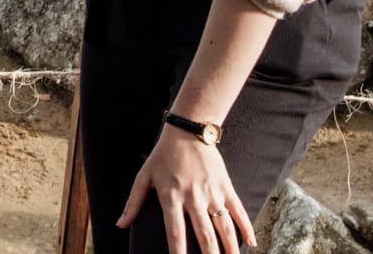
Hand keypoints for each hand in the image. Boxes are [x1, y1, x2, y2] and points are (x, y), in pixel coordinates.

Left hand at [119, 128, 255, 253]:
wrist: (187, 130)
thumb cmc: (163, 155)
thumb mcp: (143, 176)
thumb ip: (133, 203)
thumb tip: (120, 224)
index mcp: (171, 196)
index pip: (175, 232)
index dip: (178, 252)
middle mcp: (193, 197)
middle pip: (204, 235)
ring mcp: (212, 192)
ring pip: (224, 227)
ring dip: (230, 248)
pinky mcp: (226, 186)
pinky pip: (239, 210)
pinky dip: (247, 227)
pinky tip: (251, 243)